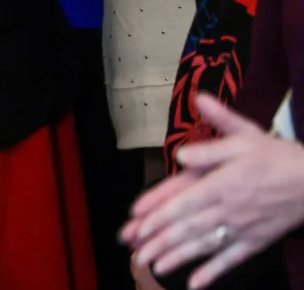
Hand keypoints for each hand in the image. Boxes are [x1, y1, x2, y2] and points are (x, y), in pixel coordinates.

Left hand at [121, 94, 303, 288]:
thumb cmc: (277, 156)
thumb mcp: (244, 138)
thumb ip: (210, 148)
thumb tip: (180, 153)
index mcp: (222, 184)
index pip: (184, 203)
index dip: (160, 217)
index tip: (139, 228)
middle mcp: (229, 210)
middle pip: (188, 229)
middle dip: (160, 243)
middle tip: (137, 256)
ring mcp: (243, 228)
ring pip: (205, 246)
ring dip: (179, 258)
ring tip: (156, 268)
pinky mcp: (257, 241)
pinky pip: (232, 259)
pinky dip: (213, 272)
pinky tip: (195, 284)